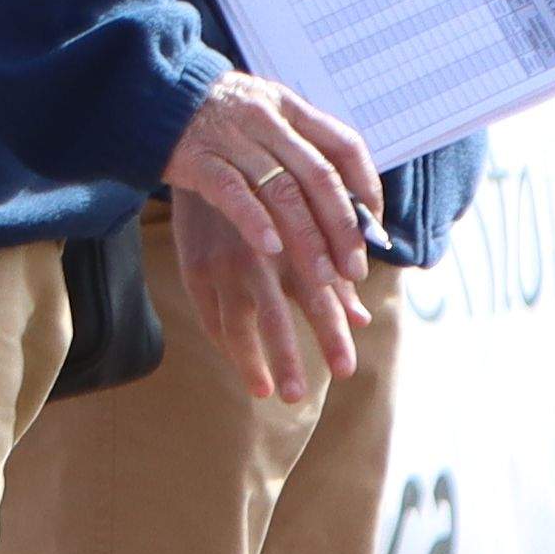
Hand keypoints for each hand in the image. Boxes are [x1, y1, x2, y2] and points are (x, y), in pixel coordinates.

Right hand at [164, 208, 345, 407]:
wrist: (217, 157)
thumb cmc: (277, 199)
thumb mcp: (310, 234)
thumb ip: (333, 279)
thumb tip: (362, 320)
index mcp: (292, 245)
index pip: (317, 299)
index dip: (331, 334)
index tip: (346, 370)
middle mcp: (256, 256)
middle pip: (272, 316)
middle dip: (286, 358)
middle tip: (297, 396)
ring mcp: (219, 264)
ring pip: (233, 323)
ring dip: (249, 361)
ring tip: (265, 391)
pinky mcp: (192, 267)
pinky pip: (208, 314)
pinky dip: (224, 342)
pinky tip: (240, 361)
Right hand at [167, 71, 380, 301]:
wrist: (148, 93)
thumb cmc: (216, 117)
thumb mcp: (265, 115)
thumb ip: (301, 148)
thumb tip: (352, 203)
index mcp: (291, 107)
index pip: (345, 146)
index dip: (368, 188)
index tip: (375, 230)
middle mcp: (267, 119)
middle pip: (319, 177)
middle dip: (343, 228)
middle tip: (355, 269)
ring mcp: (231, 137)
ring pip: (283, 190)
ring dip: (308, 238)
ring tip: (323, 278)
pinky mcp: (195, 157)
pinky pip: (232, 192)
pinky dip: (255, 220)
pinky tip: (272, 248)